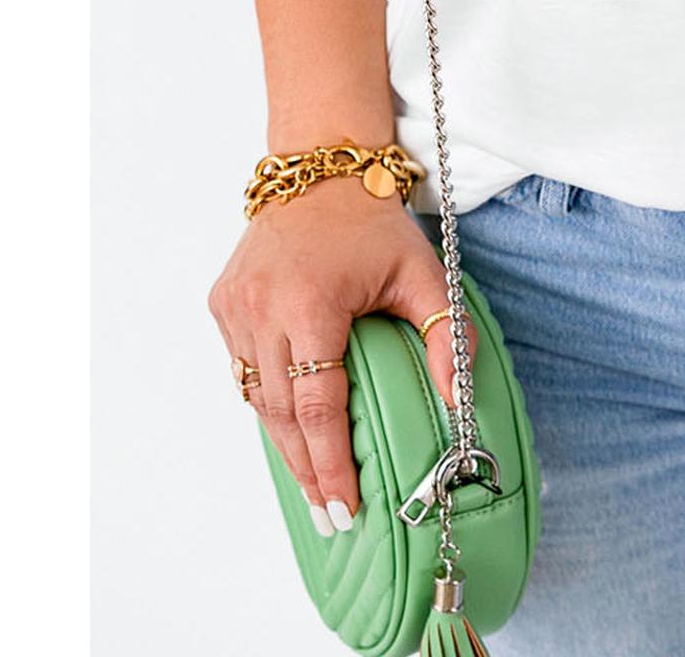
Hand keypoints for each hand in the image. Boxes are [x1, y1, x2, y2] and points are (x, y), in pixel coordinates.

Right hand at [208, 178, 473, 529]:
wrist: (319, 168)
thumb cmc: (373, 224)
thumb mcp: (424, 273)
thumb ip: (444, 337)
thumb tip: (461, 403)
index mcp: (310, 304)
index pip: (317, 406)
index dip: (330, 463)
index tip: (344, 506)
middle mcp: (262, 309)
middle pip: (281, 415)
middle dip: (307, 470)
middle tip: (331, 516)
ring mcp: (235, 308)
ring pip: (256, 398)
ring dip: (284, 443)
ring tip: (313, 484)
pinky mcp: (223, 304)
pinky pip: (243, 369)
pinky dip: (267, 402)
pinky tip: (290, 429)